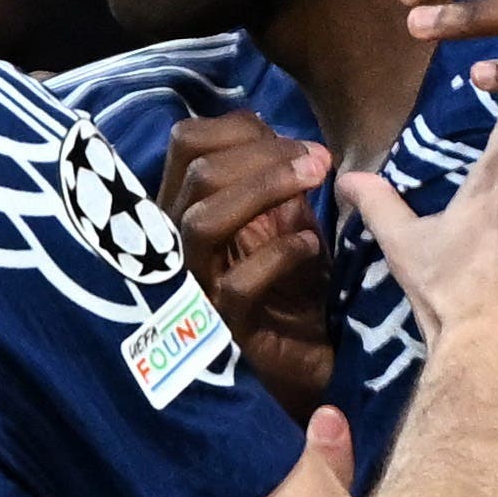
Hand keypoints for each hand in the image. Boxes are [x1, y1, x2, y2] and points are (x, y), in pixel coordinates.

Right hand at [155, 114, 335, 418]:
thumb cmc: (290, 287)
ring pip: (203, 220)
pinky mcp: (223, 329)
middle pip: (197, 172)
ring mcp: (194, 288)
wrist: (303, 367)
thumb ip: (271, 180)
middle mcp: (178, 245)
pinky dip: (281, 254)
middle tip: (319, 160)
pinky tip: (312, 246)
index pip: (186, 143)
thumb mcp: (281, 220)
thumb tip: (277, 132)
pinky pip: (239, 284)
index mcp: (185, 209)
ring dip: (265, 188)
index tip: (295, 142)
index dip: (239, 129)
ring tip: (317, 181)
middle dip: (265, 154)